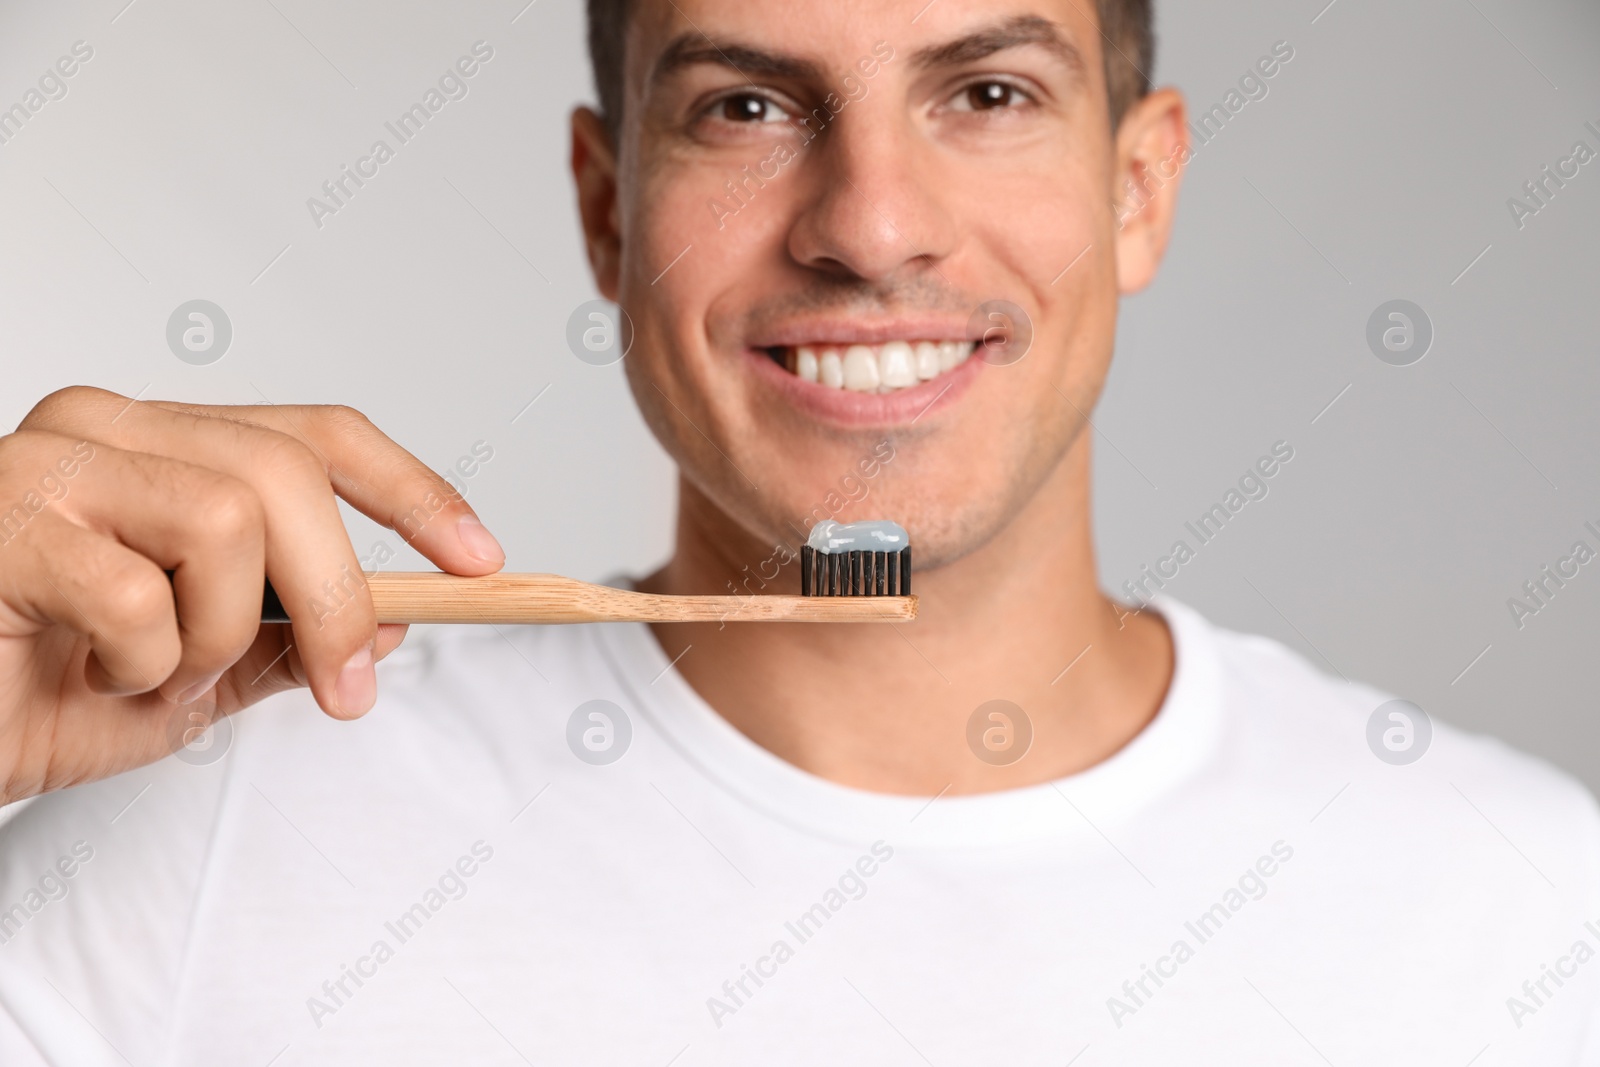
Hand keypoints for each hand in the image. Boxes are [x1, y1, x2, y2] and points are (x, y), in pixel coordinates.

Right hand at [0, 387, 504, 801]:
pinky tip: (87, 674)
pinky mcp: (0, 518)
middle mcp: (108, 430)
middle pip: (285, 473)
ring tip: (154, 675)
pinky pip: (134, 590)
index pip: (314, 435)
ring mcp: (49, 462)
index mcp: (162, 450)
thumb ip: (279, 643)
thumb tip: (393, 620)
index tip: (484, 561)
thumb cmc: (24, 694)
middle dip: (339, 595)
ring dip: (216, 633)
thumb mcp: (187, 681)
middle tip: (347, 690)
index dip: (411, 491)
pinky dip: (137, 663)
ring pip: (226, 517)